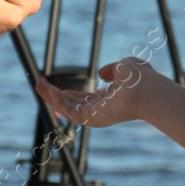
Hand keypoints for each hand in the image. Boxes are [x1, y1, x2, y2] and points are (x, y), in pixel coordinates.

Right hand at [33, 56, 156, 128]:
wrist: (146, 90)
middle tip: (40, 85)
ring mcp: (96, 116)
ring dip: (51, 98)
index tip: (56, 87)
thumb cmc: (139, 78)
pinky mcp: (91, 119)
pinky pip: (70, 111)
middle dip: (55, 96)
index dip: (70, 93)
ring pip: (68, 109)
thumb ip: (112, 70)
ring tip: (38, 85)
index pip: (85, 99)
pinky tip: (49, 90)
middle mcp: (101, 110)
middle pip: (72, 105)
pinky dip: (58, 101)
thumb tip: (102, 74)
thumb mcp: (124, 67)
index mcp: (109, 99)